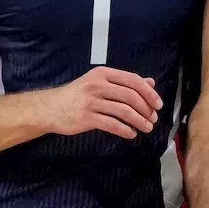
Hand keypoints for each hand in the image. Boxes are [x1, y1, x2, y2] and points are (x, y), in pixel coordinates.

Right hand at [45, 66, 162, 138]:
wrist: (50, 107)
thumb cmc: (77, 95)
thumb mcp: (99, 82)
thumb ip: (124, 82)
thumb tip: (150, 82)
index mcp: (102, 74)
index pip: (132, 80)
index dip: (148, 93)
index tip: (158, 104)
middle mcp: (97, 85)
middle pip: (130, 96)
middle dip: (146, 109)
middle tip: (153, 119)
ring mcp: (91, 101)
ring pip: (124, 111)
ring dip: (139, 121)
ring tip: (146, 128)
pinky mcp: (86, 118)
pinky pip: (112, 124)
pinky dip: (125, 130)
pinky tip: (131, 134)